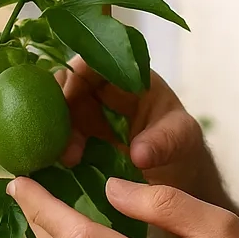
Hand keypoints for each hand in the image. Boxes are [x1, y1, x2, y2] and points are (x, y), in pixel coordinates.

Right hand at [55, 57, 227, 207]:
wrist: (180, 176)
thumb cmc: (183, 146)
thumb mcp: (181, 141)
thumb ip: (163, 142)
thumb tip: (138, 154)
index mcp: (131, 76)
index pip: (94, 61)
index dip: (75, 77)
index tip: (66, 104)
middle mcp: (106, 89)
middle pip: (67, 85)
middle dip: (60, 111)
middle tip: (68, 149)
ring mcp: (91, 112)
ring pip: (59, 111)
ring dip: (57, 134)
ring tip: (68, 162)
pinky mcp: (82, 136)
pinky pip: (59, 134)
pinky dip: (55, 147)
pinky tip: (57, 165)